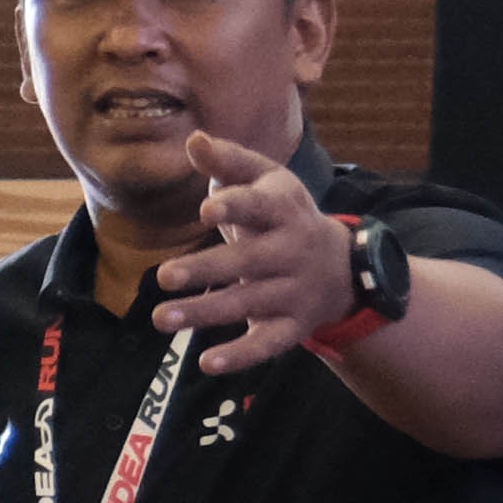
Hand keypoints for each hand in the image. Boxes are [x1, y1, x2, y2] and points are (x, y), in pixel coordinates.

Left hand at [145, 130, 353, 370]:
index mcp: (283, 210)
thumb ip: (228, 161)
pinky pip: (269, 344)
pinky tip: (207, 363)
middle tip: (163, 276)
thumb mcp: (264, 180)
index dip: (234, 207)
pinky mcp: (292, 325)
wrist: (341, 265)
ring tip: (161, 318)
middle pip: (248, 261)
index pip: (259, 206)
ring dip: (206, 312)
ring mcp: (293, 291)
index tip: (205, 210)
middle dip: (207, 269)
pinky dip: (241, 356)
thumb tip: (193, 138)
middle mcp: (291, 252)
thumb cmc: (283, 214)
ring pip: (249, 303)